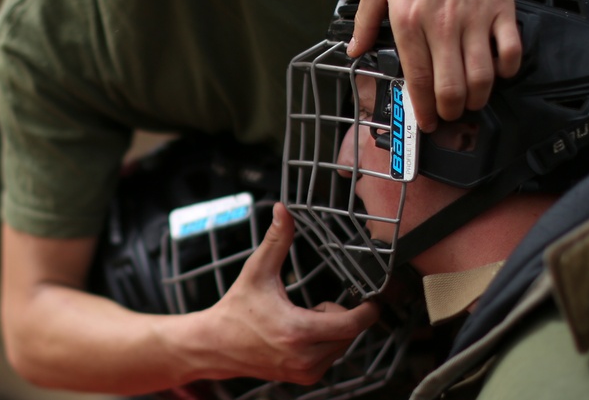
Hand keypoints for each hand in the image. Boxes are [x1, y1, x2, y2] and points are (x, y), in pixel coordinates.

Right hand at [204, 203, 379, 384]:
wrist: (215, 345)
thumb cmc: (236, 309)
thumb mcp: (257, 271)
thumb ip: (277, 239)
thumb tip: (284, 210)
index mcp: (297, 331)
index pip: (352, 325)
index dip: (368, 310)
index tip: (372, 298)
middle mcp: (305, 358)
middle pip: (349, 333)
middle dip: (340, 314)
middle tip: (313, 304)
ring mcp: (305, 372)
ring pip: (342, 345)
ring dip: (332, 328)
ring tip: (302, 318)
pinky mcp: (304, 378)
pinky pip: (331, 355)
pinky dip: (325, 342)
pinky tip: (300, 334)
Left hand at [349, 0, 521, 131]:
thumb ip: (366, 19)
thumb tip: (354, 51)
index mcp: (408, 20)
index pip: (418, 79)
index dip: (424, 109)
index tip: (427, 122)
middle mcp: (442, 25)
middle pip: (452, 88)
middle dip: (451, 111)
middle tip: (450, 114)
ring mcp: (475, 19)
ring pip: (482, 78)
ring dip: (479, 98)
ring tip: (473, 100)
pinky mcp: (502, 10)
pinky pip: (511, 52)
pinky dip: (507, 69)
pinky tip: (498, 71)